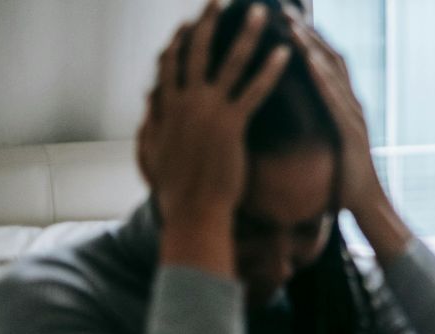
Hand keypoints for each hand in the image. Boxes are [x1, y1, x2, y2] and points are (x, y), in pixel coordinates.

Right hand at [138, 1, 288, 271]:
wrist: (193, 211)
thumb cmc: (174, 191)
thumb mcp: (151, 152)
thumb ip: (151, 122)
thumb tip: (149, 102)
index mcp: (166, 107)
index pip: (170, 64)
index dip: (180, 42)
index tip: (188, 24)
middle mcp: (185, 102)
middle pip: (197, 52)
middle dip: (208, 22)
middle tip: (219, 0)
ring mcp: (208, 111)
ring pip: (229, 63)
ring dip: (246, 35)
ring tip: (261, 14)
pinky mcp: (231, 125)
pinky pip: (254, 90)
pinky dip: (270, 70)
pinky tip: (285, 54)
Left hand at [287, 14, 385, 214]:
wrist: (366, 204)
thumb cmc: (343, 179)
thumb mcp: (326, 144)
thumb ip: (316, 125)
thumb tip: (294, 116)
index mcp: (344, 107)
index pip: (327, 63)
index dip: (308, 39)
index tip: (285, 19)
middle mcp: (352, 105)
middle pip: (330, 58)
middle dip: (307, 33)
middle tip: (283, 10)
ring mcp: (354, 117)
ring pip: (333, 74)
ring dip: (312, 48)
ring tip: (291, 26)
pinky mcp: (352, 132)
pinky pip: (335, 100)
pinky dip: (322, 79)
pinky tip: (308, 62)